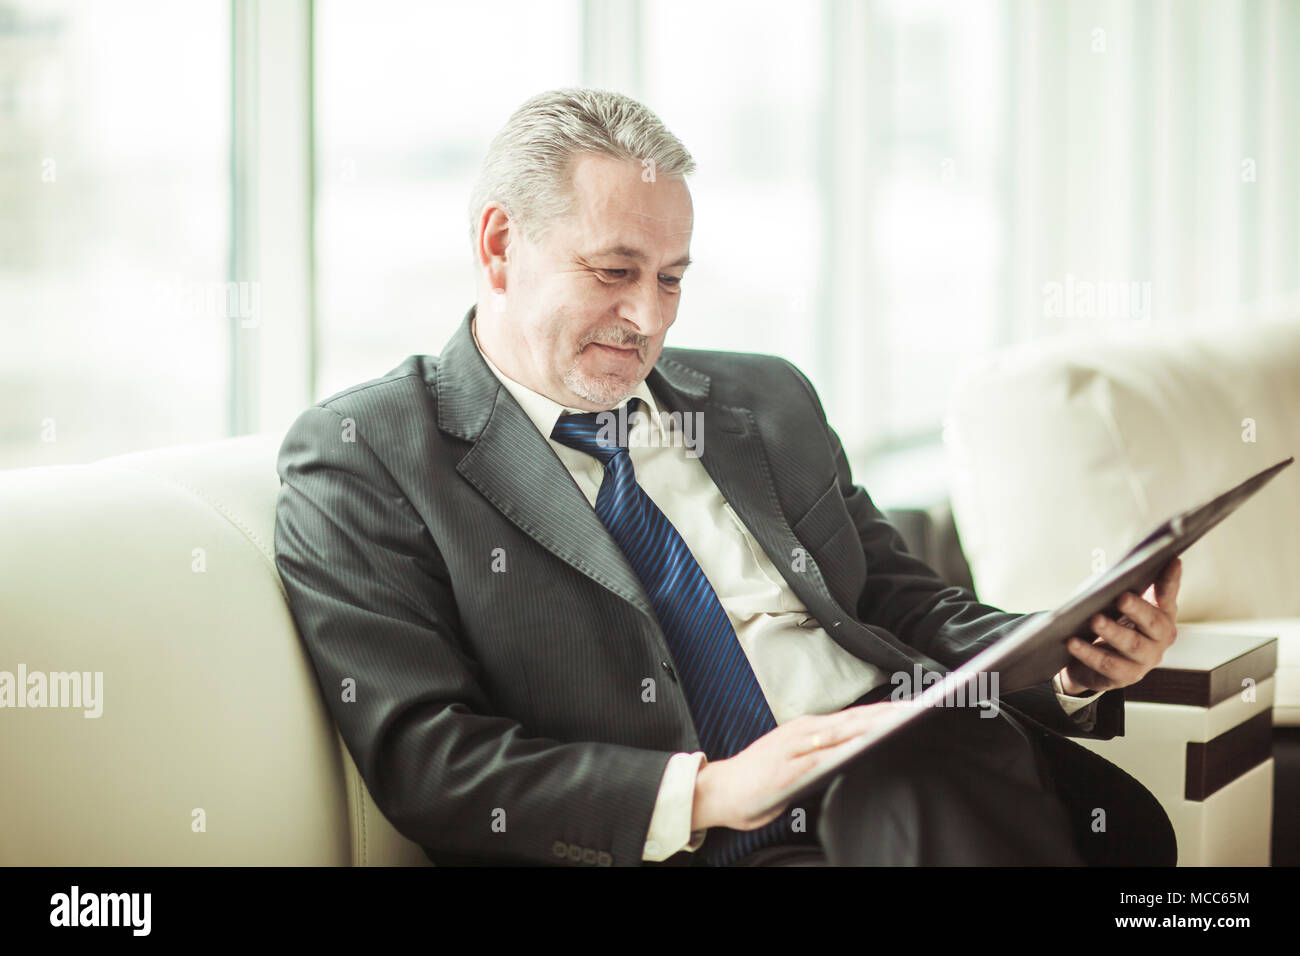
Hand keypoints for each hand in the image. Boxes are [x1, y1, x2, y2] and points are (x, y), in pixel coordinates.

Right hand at [690, 702, 914, 831]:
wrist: (718, 791)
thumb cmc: (758, 780)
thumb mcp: (796, 762)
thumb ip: (822, 756)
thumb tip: (855, 755)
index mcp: (807, 729)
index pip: (853, 717)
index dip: (882, 711)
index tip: (913, 707)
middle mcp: (802, 732)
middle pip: (853, 719)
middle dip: (885, 713)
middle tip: (918, 707)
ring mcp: (794, 747)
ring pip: (840, 731)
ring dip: (870, 724)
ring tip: (899, 721)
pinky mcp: (786, 767)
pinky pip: (819, 756)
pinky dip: (842, 748)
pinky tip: (862, 745)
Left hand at [1056, 557, 1180, 695]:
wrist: (1093, 663)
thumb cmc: (1110, 624)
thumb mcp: (1117, 604)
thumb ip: (1122, 587)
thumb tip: (1115, 572)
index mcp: (1162, 615)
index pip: (1168, 594)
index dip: (1171, 579)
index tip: (1171, 560)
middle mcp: (1160, 638)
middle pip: (1152, 622)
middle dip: (1137, 609)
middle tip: (1121, 597)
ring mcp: (1146, 659)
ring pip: (1131, 645)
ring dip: (1112, 632)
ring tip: (1094, 620)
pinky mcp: (1126, 676)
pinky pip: (1107, 664)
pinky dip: (1089, 652)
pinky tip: (1073, 642)